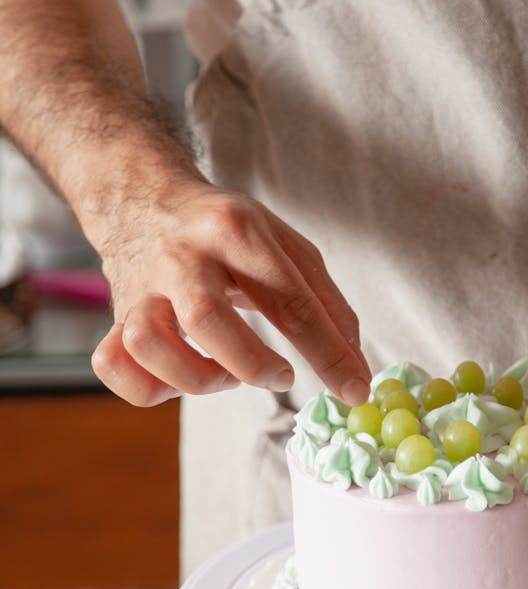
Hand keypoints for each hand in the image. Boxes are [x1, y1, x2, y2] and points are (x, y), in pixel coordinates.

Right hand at [91, 179, 370, 406]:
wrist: (143, 198)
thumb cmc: (224, 232)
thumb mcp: (283, 244)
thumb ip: (325, 301)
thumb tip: (354, 363)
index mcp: (235, 230)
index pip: (290, 299)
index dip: (328, 353)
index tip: (354, 389)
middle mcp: (182, 255)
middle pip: (208, 320)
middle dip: (253, 365)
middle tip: (280, 375)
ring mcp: (142, 286)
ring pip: (149, 343)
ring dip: (196, 377)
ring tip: (225, 373)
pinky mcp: (116, 315)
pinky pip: (113, 364)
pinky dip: (146, 386)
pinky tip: (178, 378)